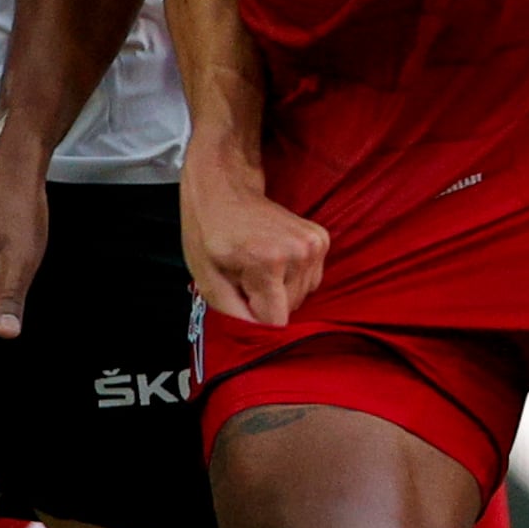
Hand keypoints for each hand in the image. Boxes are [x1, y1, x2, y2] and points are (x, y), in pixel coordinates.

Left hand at [183, 164, 329, 329]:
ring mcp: (314, 244)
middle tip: (244, 277)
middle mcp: (298, 252)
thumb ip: (234, 315)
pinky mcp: (321, 239)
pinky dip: (291, 278)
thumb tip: (258, 339)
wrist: (224, 187)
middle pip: (289, 311)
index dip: (254, 319)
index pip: (275, 322)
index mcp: (267, 262)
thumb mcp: (207, 278)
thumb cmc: (209, 233)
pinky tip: (273, 260)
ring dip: (279, 291)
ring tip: (257, 266)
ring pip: (301, 298)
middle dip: (265, 303)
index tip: (240, 300)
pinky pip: (310, 281)